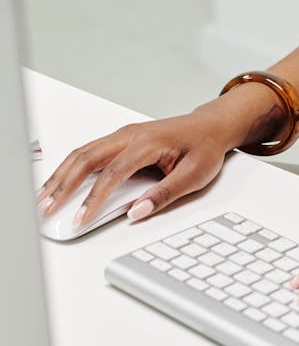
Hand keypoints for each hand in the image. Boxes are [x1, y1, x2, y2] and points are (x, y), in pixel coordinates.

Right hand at [36, 105, 236, 227]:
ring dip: (61, 175)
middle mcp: (129, 135)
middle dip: (63, 185)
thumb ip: (164, 194)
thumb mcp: (194, 175)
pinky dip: (70, 168)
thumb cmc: (203, 147)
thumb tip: (137, 212)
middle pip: (86, 159)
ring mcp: (123, 135)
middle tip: (46, 209)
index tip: (80, 219)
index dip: (93, 199)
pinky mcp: (120, 139)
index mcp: (147, 143)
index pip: (112, 173)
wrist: (209, 126)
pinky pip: (89, 152)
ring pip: (82, 153)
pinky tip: (59, 182)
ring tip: (43, 198)